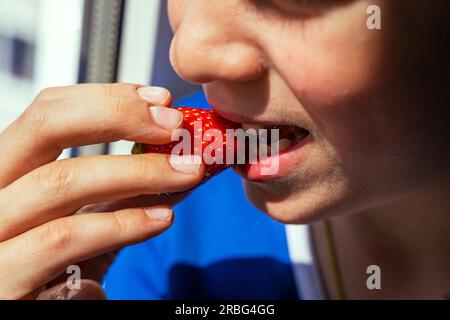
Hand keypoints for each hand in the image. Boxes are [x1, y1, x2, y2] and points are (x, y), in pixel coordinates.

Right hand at [0, 84, 204, 299]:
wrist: (36, 313)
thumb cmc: (56, 269)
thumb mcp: (89, 220)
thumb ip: (124, 192)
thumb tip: (179, 161)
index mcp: (9, 173)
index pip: (48, 113)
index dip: (107, 99)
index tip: (160, 102)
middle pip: (46, 128)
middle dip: (118, 117)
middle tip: (174, 125)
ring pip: (62, 182)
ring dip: (137, 172)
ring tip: (186, 172)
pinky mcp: (5, 280)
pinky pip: (66, 239)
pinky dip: (122, 224)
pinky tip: (161, 218)